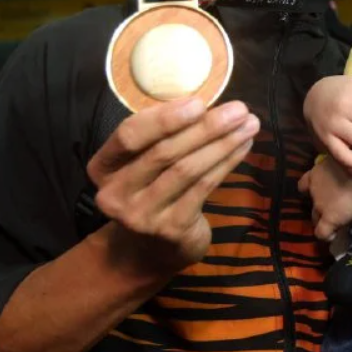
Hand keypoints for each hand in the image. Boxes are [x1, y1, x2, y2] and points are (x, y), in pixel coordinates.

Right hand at [88, 97, 259, 275]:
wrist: (151, 249)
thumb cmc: (152, 190)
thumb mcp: (144, 163)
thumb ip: (161, 136)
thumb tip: (206, 103)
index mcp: (103, 167)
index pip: (128, 135)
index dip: (164, 118)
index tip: (199, 102)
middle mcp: (115, 193)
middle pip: (164, 152)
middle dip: (206, 127)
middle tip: (239, 109)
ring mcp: (142, 214)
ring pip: (187, 170)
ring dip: (223, 143)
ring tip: (249, 125)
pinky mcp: (171, 228)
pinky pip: (203, 187)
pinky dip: (226, 163)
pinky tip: (243, 147)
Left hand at [300, 156, 351, 239]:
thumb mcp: (347, 158)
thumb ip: (341, 164)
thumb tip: (348, 167)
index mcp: (317, 172)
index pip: (304, 183)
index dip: (310, 189)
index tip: (321, 191)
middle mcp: (315, 189)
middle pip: (311, 201)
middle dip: (318, 205)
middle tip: (332, 207)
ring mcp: (320, 205)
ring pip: (315, 217)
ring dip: (322, 220)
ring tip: (334, 222)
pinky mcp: (329, 219)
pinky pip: (322, 233)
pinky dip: (327, 236)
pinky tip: (333, 237)